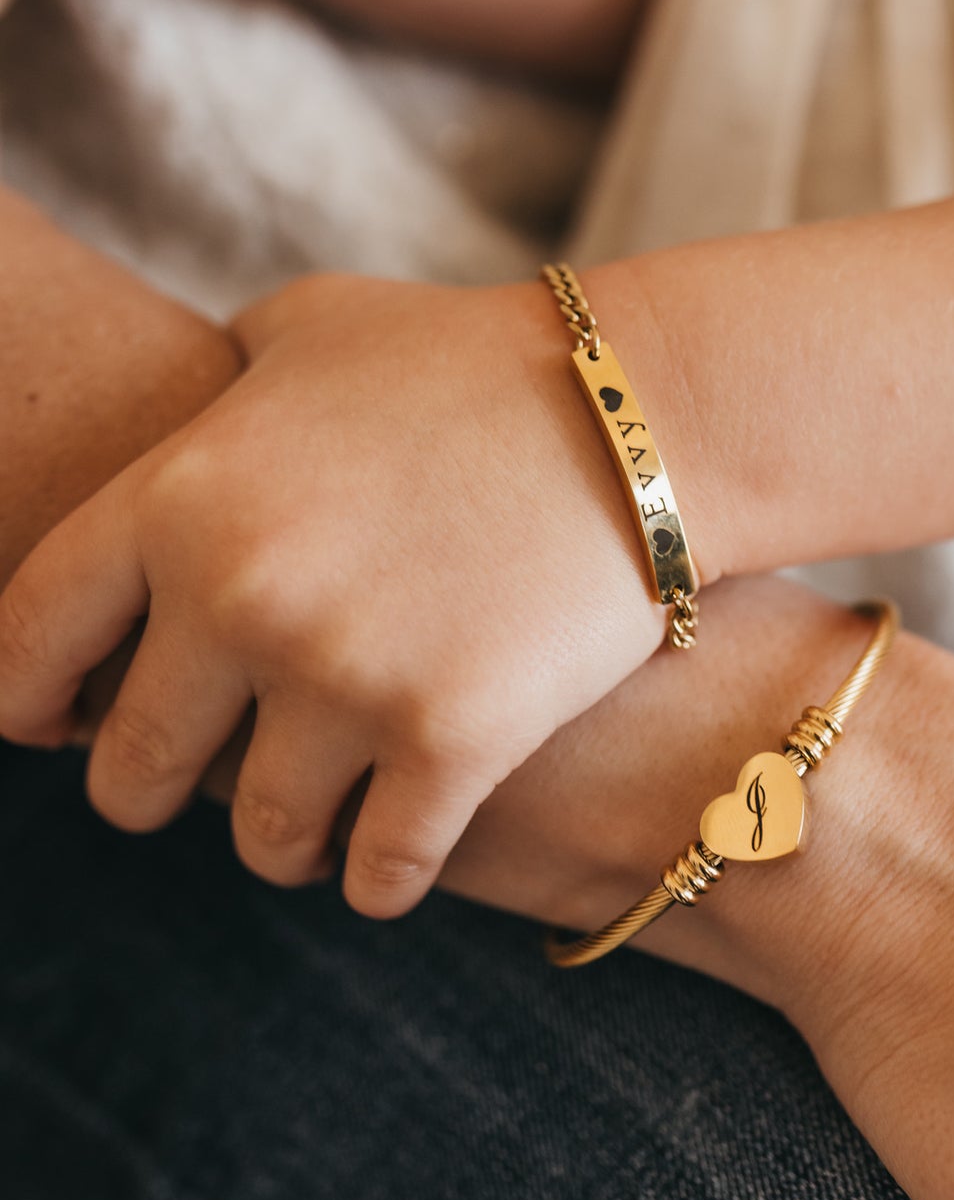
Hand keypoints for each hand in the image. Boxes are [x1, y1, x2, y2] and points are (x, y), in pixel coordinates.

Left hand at [0, 270, 692, 916]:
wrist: (645, 408)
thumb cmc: (472, 356)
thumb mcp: (313, 325)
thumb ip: (219, 385)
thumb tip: (179, 416)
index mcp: (179, 498)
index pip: (29, 645)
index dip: (28, 706)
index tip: (57, 730)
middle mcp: (240, 596)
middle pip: (133, 773)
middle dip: (161, 787)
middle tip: (209, 773)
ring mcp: (348, 676)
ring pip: (261, 838)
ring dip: (284, 836)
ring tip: (315, 814)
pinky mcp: (453, 739)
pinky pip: (379, 873)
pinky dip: (381, 873)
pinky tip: (396, 848)